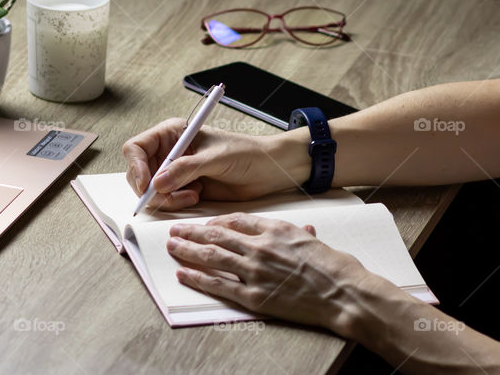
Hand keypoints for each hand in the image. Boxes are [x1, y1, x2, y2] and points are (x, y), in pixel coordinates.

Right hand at [122, 119, 303, 209]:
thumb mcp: (215, 158)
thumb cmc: (247, 153)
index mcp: (172, 133)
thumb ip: (185, 169)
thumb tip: (157, 183)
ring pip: (151, 190)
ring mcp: (174, 172)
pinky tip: (196, 197)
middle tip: (170, 196)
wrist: (269, 171)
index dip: (137, 167)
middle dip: (150, 188)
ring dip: (166, 198)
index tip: (147, 185)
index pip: (136, 148)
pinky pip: (166, 201)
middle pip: (139, 172)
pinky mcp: (183, 189)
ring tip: (193, 195)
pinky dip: (175, 204)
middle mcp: (169, 152)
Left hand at [166, 212, 378, 332]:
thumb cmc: (337, 268)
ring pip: (211, 256)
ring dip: (187, 250)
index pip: (236, 219)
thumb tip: (305, 229)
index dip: (215, 221)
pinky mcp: (253, 295)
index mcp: (275, 229)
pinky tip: (183, 273)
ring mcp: (254, 270)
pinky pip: (218, 284)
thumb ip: (303, 235)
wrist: (345, 293)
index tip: (204, 222)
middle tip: (174, 230)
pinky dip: (197, 278)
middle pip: (217, 234)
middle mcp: (260, 246)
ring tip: (171, 246)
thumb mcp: (317, 242)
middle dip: (192, 231)